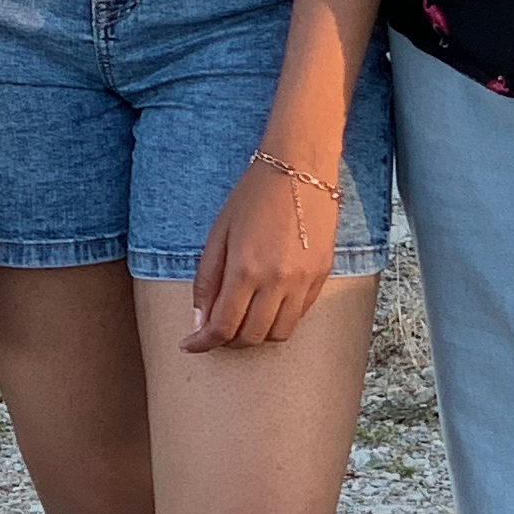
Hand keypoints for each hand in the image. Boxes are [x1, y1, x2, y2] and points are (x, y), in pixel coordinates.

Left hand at [186, 155, 334, 351]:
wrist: (300, 169)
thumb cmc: (252, 196)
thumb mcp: (218, 233)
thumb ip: (207, 280)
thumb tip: (200, 321)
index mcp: (245, 270)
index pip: (222, 327)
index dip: (203, 343)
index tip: (191, 345)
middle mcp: (277, 282)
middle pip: (251, 337)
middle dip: (228, 341)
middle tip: (215, 330)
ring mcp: (303, 282)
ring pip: (279, 333)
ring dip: (256, 335)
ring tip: (242, 319)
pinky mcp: (321, 276)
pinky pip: (299, 315)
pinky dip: (279, 320)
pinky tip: (266, 305)